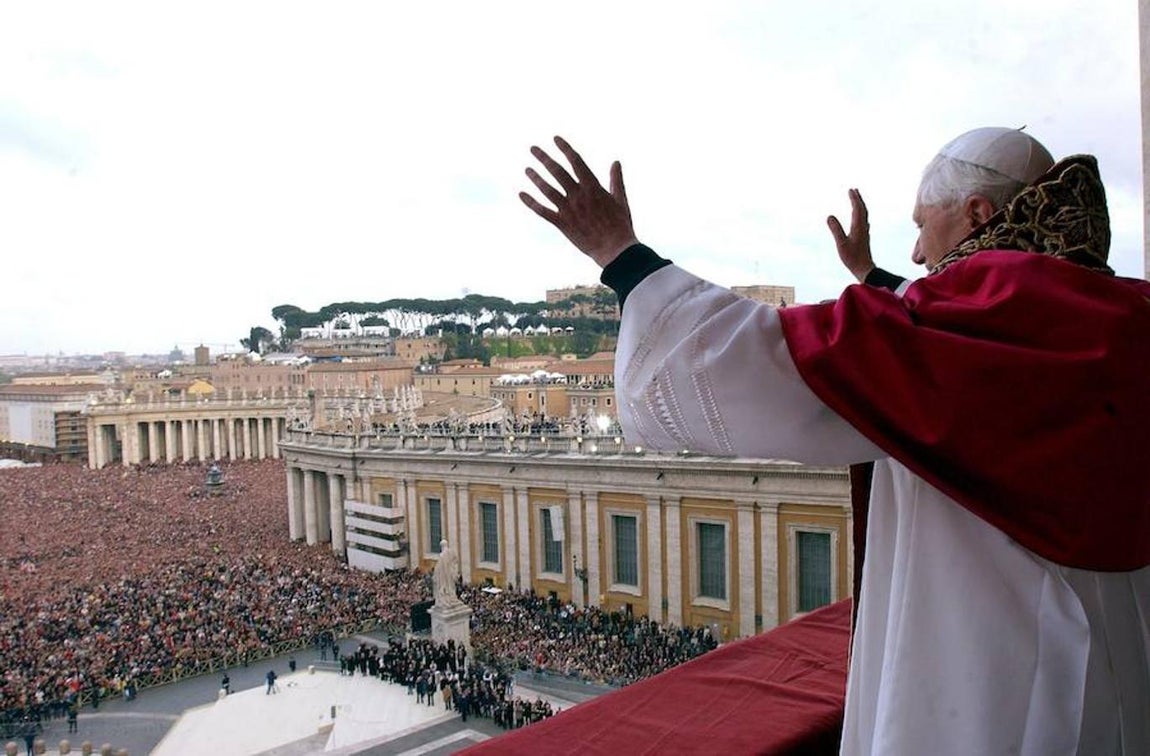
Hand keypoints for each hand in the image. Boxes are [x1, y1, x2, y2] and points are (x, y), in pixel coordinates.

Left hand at [520, 136, 637, 267]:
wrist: (615, 249)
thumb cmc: (620, 225)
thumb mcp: (621, 199)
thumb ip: (616, 180)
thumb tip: (616, 162)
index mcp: (593, 187)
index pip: (576, 161)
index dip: (565, 148)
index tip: (555, 139)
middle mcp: (578, 195)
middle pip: (557, 172)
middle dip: (544, 158)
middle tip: (533, 148)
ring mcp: (569, 210)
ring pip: (547, 190)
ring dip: (536, 178)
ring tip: (527, 169)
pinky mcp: (562, 224)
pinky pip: (543, 211)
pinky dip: (531, 203)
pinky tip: (521, 194)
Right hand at [827, 188, 873, 282]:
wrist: (865, 268)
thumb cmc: (852, 258)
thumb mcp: (841, 244)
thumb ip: (836, 229)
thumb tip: (829, 216)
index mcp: (858, 227)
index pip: (857, 208)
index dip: (854, 198)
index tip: (850, 190)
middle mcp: (863, 227)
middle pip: (862, 209)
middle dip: (858, 199)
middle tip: (854, 190)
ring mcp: (864, 232)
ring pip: (864, 215)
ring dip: (860, 205)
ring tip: (856, 199)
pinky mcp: (864, 237)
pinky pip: (863, 220)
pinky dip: (860, 214)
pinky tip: (859, 217)